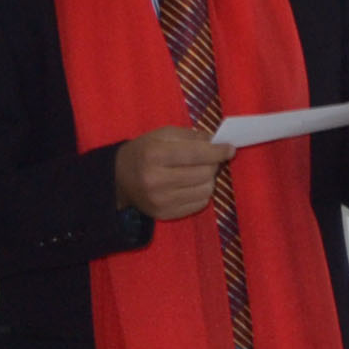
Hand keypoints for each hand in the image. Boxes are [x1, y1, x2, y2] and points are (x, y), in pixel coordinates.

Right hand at [115, 125, 231, 219]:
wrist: (119, 179)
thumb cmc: (145, 151)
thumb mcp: (163, 135)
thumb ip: (192, 136)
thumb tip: (218, 143)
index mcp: (154, 155)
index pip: (196, 154)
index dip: (217, 152)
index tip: (230, 149)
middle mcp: (155, 180)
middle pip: (204, 173)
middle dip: (213, 164)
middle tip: (210, 159)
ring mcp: (159, 200)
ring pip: (205, 190)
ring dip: (209, 179)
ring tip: (199, 172)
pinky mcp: (164, 214)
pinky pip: (199, 204)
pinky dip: (202, 193)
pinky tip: (191, 185)